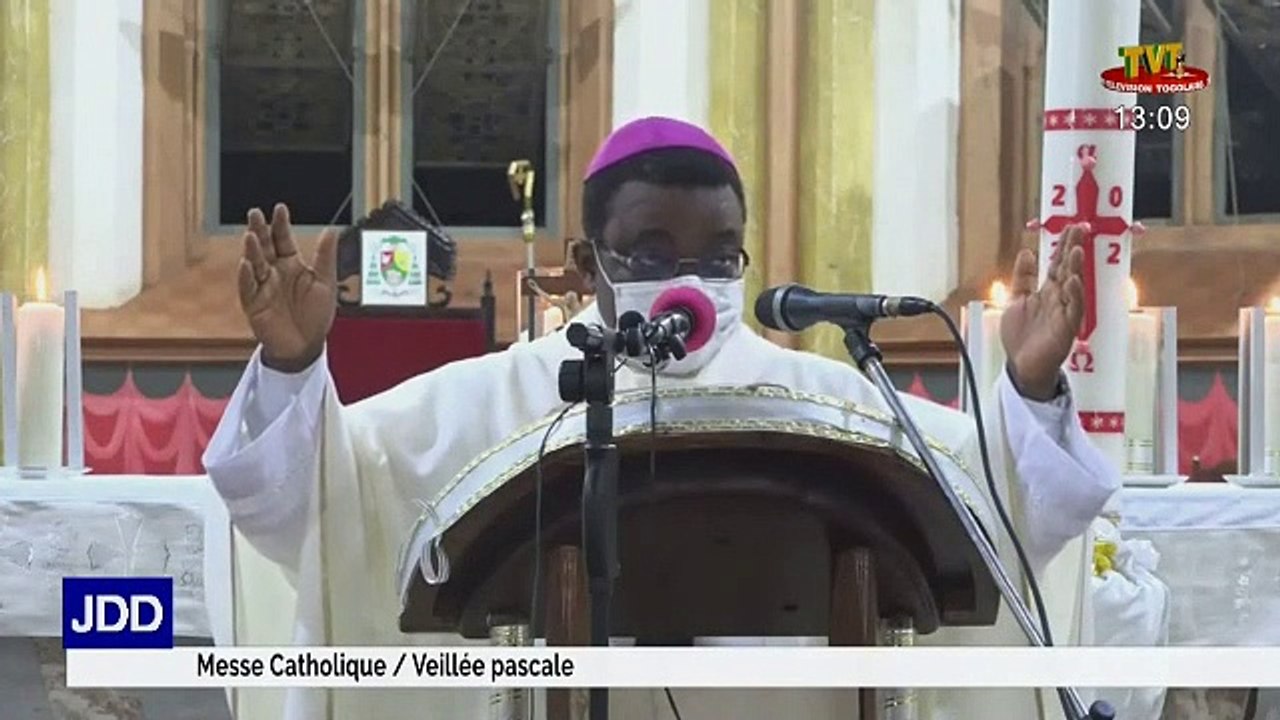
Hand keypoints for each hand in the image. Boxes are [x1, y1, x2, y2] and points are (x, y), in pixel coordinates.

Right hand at [237, 204, 338, 372]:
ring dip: (251, 251)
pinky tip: (246, 265)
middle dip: (260, 230)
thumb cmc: (316, 315)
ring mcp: (263, 287)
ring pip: (254, 264)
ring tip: (251, 236)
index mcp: (292, 265)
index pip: (283, 239)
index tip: (279, 208)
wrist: (306, 346)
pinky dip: (246, 277)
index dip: (281, 224)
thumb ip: (326, 257)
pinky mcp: (254, 304)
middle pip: (265, 247)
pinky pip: (248, 289)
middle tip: (255, 213)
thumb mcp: (326, 283)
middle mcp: (275, 272)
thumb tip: (331, 231)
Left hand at [1000, 223, 1087, 400]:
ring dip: (1075, 268)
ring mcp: (1064, 312)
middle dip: (1073, 249)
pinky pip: (1073, 309)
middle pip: (1068, 269)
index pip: (1058, 263)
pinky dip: (1073, 295)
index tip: (1070, 226)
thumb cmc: (1021, 336)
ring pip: (1074, 286)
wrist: (1022, 366)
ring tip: (1076, 250)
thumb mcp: (1017, 300)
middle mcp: (1059, 299)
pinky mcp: (1066, 328)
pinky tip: (1071, 281)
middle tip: (1079, 228)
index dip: (1063, 245)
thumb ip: (1022, 277)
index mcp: (1047, 291)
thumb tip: (1026, 252)